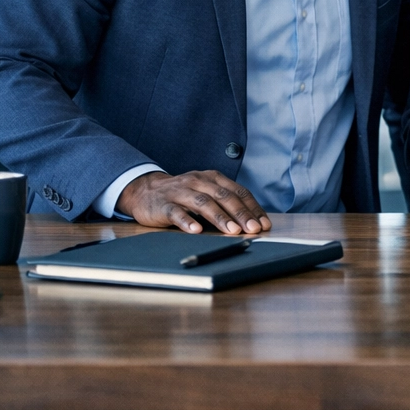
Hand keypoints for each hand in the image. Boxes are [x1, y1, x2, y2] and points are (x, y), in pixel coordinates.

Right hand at [115, 171, 270, 234]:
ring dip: (220, 217)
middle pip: (224, 197)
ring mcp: (180, 192)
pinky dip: (187, 221)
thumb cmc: (183, 195)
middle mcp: (198, 181)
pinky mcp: (164, 204)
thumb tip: (252, 221)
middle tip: (253, 229)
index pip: (238, 191)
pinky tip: (196, 231)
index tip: (264, 223)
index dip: (252, 207)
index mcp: (213, 178)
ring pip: (203, 203)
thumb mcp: (206, 192)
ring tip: (232, 230)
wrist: (145, 191)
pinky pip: (177, 212)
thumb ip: (225, 203)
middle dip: (241, 213)